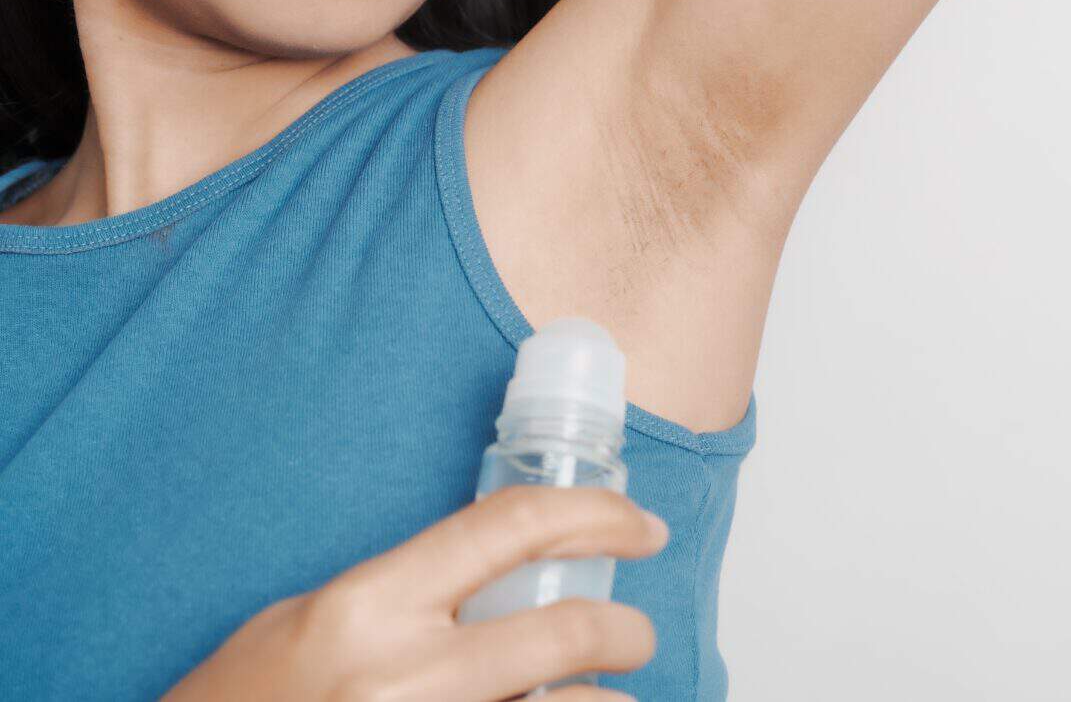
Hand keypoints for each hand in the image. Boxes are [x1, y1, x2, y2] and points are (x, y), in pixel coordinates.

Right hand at [162, 486, 668, 701]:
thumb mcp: (305, 625)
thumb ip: (403, 593)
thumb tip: (501, 572)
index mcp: (366, 608)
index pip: (509, 527)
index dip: (594, 514)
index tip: (639, 525)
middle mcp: (405, 676)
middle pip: (566, 630)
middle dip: (627, 628)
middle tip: (634, 632)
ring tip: (606, 697)